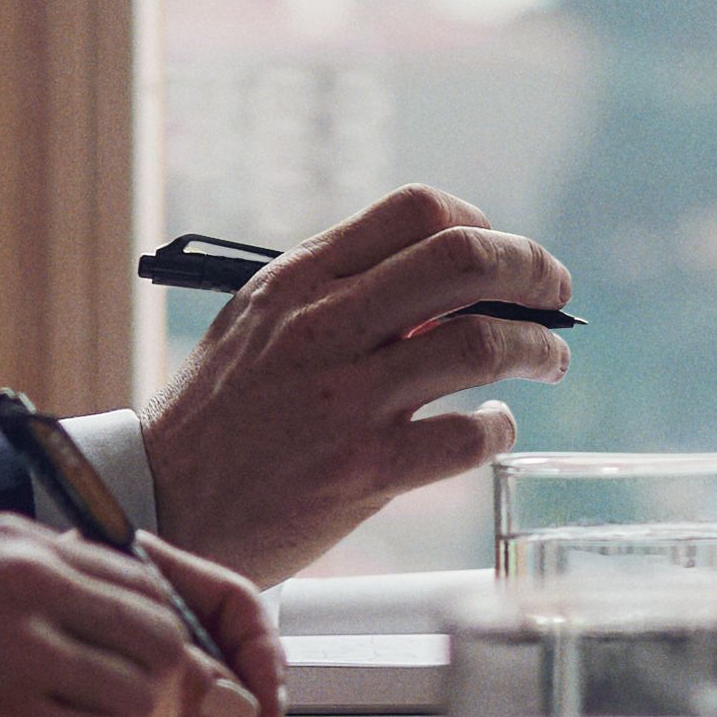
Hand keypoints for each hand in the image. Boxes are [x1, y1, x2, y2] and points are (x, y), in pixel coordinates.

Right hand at [0, 511, 272, 716]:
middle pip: (161, 640)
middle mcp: (13, 580)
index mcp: (10, 541)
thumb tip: (218, 684)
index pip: (149, 585)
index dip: (182, 645)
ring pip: (144, 699)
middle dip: (170, 695)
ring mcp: (8, 650)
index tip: (178, 682)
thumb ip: (82, 617)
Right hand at [136, 182, 574, 571]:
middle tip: (554, 294)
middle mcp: (322, 327)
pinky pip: (466, 437)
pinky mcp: (360, 472)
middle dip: (532, 270)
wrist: (163, 504)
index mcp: (298, 280)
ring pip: (481, 342)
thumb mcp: (260, 324)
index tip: (500, 252)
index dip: (480, 223)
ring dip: (537, 349)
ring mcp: (344, 400)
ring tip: (547, 360)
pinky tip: (494, 428)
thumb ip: (340, 294)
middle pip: (464, 260)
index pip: (416, 211)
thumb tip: (448, 287)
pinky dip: (498, 429)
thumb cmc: (219, 415)